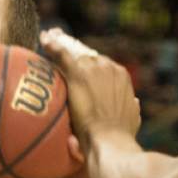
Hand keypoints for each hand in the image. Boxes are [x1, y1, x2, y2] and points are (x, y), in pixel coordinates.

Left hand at [41, 28, 139, 152]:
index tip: (77, 58)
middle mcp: (109, 67)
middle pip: (85, 54)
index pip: (99, 63)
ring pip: (73, 51)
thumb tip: (134, 102)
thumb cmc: (120, 135)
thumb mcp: (132, 118)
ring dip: (59, 43)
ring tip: (48, 37)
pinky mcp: (79, 74)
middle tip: (57, 40)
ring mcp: (94, 69)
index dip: (87, 60)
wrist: (110, 139)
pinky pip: (62, 54)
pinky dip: (52, 45)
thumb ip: (131, 107)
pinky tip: (43, 39)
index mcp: (121, 76)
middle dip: (72, 48)